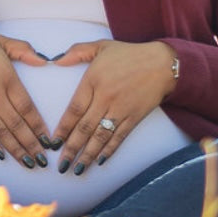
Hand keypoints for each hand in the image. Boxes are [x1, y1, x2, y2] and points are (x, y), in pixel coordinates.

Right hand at [0, 34, 51, 166]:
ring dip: (16, 150)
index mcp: (6, 78)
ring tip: (28, 163)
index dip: (39, 127)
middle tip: (42, 160)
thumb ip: (23, 50)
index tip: (48, 141)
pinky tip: (1, 155)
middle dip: (31, 145)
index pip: (27, 108)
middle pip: (16, 125)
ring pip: (1, 133)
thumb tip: (44, 61)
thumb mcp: (0, 41)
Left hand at [49, 40, 177, 175]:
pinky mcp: (135, 117)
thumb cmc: (129, 54)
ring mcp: (121, 109)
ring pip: (101, 136)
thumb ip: (76, 52)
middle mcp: (105, 98)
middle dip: (71, 148)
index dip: (63, 128)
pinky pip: (119, 137)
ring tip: (76, 170)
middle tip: (61, 165)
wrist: (163, 63)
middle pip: (85, 128)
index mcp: (93, 81)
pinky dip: (109, 150)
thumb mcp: (100, 46)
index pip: (74, 109)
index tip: (53, 142)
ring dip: (88, 155)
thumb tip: (55, 61)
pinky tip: (99, 161)